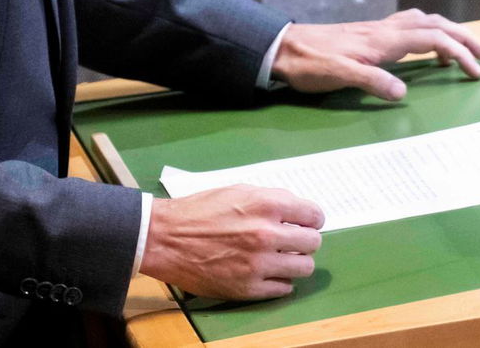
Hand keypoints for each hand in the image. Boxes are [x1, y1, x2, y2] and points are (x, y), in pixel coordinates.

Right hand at [137, 185, 323, 299]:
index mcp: (266, 205)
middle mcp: (267, 234)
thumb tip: (297, 211)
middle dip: (305, 240)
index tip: (306, 223)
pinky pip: (284, 288)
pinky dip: (280, 281)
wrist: (165, 238)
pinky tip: (268, 273)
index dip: (312, 219)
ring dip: (296, 262)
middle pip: (313, 243)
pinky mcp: (247, 288)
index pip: (314, 215)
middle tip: (293, 241)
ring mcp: (258, 264)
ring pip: (304, 267)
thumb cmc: (200, 210)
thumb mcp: (238, 191)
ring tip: (282, 258)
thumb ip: (270, 200)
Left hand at [271, 9, 479, 100]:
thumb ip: (371, 81)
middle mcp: (384, 30)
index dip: (458, 52)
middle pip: (434, 25)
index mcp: (382, 41)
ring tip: (464, 48)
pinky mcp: (369, 33)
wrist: (281, 48)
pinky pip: (409, 25)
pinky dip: (428, 31)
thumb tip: (404, 92)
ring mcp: (377, 29)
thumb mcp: (338, 76)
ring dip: (448, 31)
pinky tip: (425, 45)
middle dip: (463, 38)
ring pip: (423, 21)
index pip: (431, 39)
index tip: (476, 71)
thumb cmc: (308, 65)